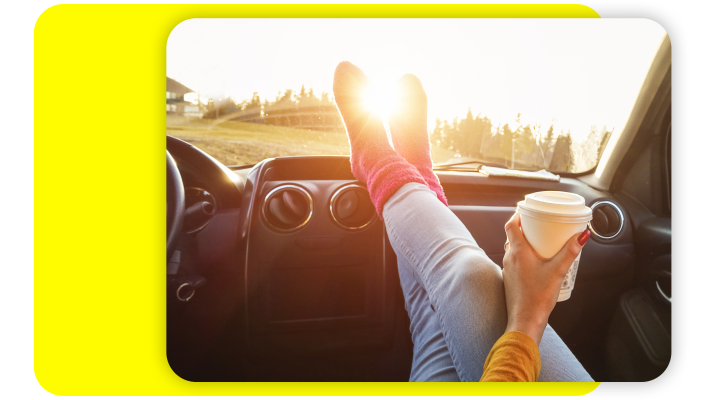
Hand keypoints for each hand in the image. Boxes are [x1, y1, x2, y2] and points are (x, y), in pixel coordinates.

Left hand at [502, 212, 589, 345]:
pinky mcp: (510, 278)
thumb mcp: (558, 271)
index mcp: (518, 252)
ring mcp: (508, 269)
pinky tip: (536, 261)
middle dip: (523, 227)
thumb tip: (582, 236)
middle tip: (538, 224)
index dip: (517, 215)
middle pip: (512, 235)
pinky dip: (522, 255)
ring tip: (539, 241)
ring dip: (523, 242)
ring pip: (513, 248)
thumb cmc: (538, 297)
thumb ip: (570, 252)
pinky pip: (514, 260)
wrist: (525, 319)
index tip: (527, 210)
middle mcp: (509, 258)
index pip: (510, 225)